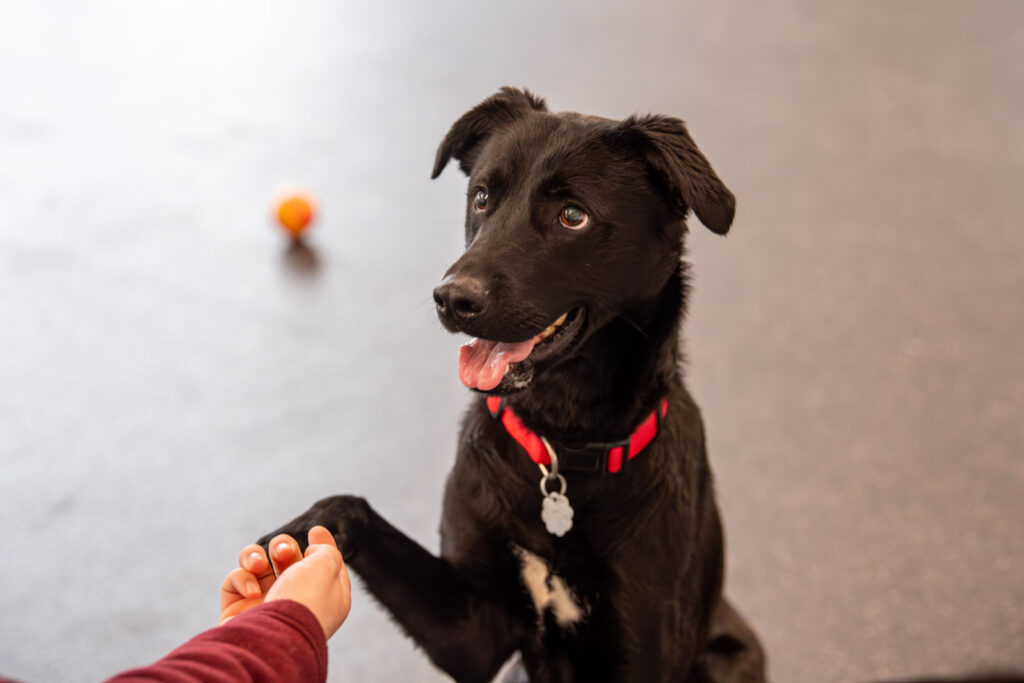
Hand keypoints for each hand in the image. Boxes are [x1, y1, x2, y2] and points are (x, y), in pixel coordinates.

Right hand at [220, 526, 351, 638]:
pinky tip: (253, 592)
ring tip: (259, 565)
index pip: (324, 566)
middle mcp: (295, 601)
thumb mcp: (327, 565)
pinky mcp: (237, 610)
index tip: (315, 530)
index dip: (321, 545)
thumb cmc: (305, 600)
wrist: (272, 638)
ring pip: (256, 565)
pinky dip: (242, 578)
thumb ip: (326, 550)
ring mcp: (265, 605)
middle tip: (284, 552)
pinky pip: (236, 579)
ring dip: (255, 556)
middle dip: (284, 547)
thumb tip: (313, 548)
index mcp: (326, 596)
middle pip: (288, 560)